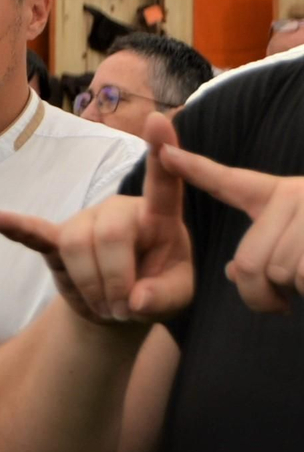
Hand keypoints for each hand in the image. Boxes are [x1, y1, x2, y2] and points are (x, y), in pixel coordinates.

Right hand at [0, 114, 194, 322]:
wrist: (121, 304)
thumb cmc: (155, 289)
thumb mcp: (176, 298)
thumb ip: (164, 297)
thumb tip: (137, 300)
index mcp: (159, 218)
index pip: (163, 184)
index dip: (162, 152)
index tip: (158, 120)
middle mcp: (120, 210)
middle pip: (109, 236)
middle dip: (114, 281)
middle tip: (123, 312)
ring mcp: (85, 222)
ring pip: (76, 246)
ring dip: (89, 285)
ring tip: (103, 306)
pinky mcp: (57, 239)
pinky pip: (36, 233)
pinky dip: (18, 228)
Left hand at [160, 137, 303, 313]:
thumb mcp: (301, 242)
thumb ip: (266, 252)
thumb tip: (233, 271)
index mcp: (282, 194)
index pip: (228, 181)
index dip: (192, 167)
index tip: (162, 150)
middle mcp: (296, 194)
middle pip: (249, 263)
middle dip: (262, 296)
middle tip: (286, 302)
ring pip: (279, 274)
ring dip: (297, 293)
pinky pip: (303, 278)